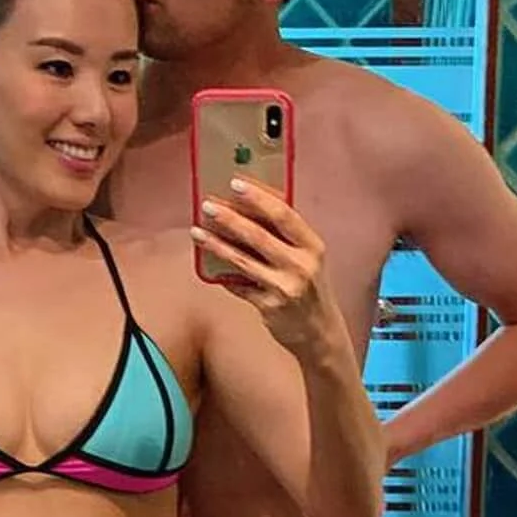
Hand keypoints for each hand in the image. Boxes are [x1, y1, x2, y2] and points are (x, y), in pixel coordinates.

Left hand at [193, 176, 340, 354]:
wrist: (320, 332)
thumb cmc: (310, 289)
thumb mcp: (309, 259)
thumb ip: (286, 237)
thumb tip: (247, 210)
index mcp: (312, 247)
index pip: (284, 215)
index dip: (258, 198)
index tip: (235, 184)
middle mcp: (300, 265)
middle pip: (258, 235)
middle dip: (229, 218)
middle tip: (207, 206)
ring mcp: (284, 287)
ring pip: (242, 260)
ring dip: (216, 244)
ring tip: (197, 231)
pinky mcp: (269, 306)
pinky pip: (238, 285)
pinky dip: (223, 274)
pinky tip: (208, 263)